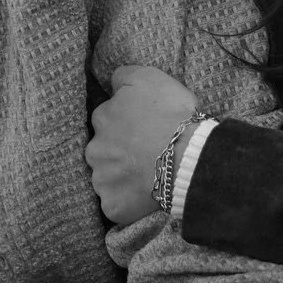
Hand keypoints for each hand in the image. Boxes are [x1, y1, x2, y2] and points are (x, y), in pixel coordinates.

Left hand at [87, 65, 201, 224]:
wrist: (188, 157)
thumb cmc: (171, 115)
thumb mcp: (149, 78)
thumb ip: (123, 76)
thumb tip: (111, 82)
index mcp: (102, 118)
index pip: (107, 118)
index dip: (126, 123)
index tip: (143, 128)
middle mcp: (94, 149)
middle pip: (103, 149)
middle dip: (118, 151)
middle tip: (145, 153)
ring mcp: (102, 180)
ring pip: (106, 178)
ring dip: (121, 176)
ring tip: (146, 176)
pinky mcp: (112, 206)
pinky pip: (115, 204)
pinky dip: (126, 201)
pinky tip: (144, 196)